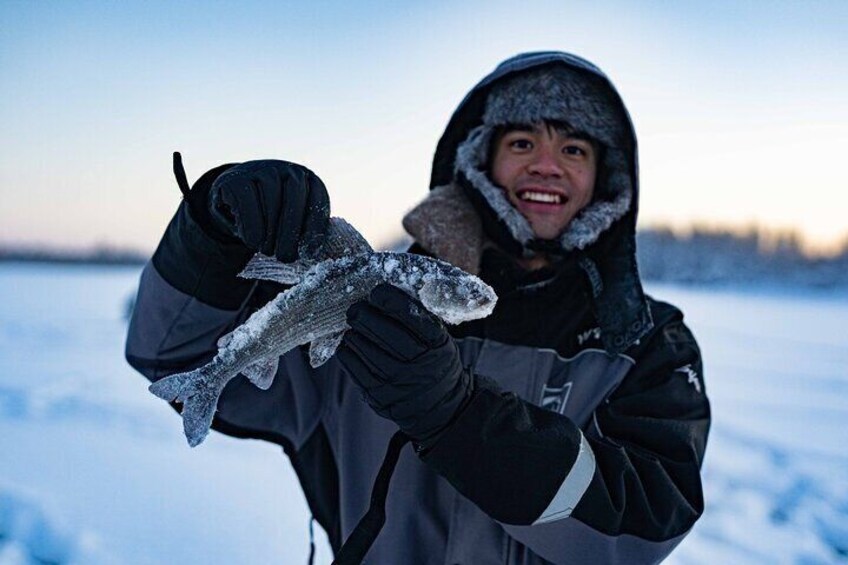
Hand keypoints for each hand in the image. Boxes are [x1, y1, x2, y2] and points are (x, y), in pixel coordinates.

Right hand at [208, 160, 329, 261]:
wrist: (235, 200)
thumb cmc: (272, 217)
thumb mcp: (292, 222)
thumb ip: (305, 232)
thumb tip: (312, 251)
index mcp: (308, 180)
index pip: (317, 199)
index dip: (315, 226)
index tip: (310, 251)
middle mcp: (286, 170)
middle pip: (294, 197)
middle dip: (291, 231)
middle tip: (286, 257)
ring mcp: (260, 170)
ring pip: (271, 198)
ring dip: (270, 230)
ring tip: (268, 251)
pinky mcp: (235, 178)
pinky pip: (246, 200)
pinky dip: (251, 224)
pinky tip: (253, 242)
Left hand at [337, 285, 473, 449]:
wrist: (443, 406)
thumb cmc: (435, 362)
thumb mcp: (439, 340)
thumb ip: (419, 319)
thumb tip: (386, 292)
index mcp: (436, 344)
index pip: (411, 316)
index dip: (390, 300)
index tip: (377, 291)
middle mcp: (418, 364)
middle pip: (383, 331)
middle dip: (364, 314)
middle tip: (356, 308)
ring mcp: (398, 382)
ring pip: (365, 348)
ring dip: (355, 333)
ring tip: (354, 326)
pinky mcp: (379, 396)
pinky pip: (354, 368)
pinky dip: (348, 352)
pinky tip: (349, 344)